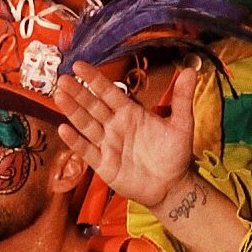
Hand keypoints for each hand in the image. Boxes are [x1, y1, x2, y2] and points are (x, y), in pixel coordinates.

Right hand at [54, 61, 198, 210]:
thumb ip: (182, 98)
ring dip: (73, 110)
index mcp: (130, 113)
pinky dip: (75, 140)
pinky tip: (63, 129)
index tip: (80, 65)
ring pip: (86, 124)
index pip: (109, 92)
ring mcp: (108, 144)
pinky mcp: (104, 164)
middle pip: (93, 105)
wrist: (172, 186)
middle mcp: (115, 126)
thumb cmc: (175, 154)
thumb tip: (192, 71)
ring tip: (59, 95)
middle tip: (63, 78)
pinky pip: (87, 150)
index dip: (94, 79)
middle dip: (78, 92)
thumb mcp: (182, 124)